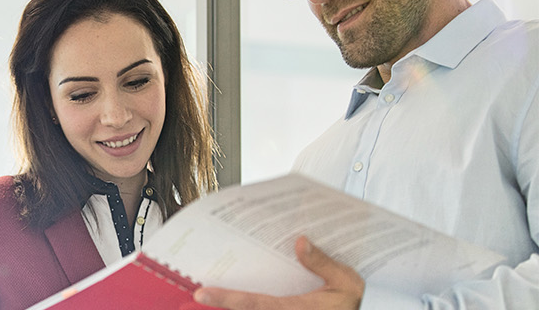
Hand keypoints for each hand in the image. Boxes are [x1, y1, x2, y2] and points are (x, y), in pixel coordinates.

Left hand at [193, 236, 363, 309]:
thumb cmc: (358, 302)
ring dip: (226, 309)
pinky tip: (225, 301)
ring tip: (197, 302)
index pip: (254, 304)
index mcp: (298, 309)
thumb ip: (324, 263)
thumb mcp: (348, 282)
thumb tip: (301, 241)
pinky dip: (241, 306)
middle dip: (217, 308)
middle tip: (186, 300)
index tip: (201, 293)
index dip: (226, 300)